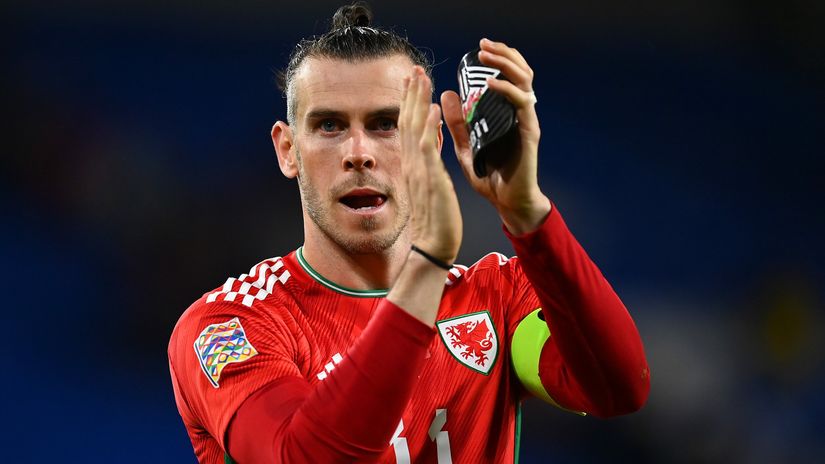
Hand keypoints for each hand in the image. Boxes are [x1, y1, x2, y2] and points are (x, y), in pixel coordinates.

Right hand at [400, 66, 462, 262]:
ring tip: (421, 77)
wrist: (433, 245)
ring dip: (417, 101)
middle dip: (411, 94)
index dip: (409, 104)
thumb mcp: (431, 187)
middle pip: (408, 122)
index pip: (409, 129)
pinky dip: (429, 126)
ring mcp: (419, 170)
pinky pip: (427, 147)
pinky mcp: (430, 178)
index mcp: (413, 166)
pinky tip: (432, 108)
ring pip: (415, 128)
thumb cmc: (435, 221)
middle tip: (414, 70)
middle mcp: (412, 164)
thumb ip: (429, 166)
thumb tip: (431, 149)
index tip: (412, 84)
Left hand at [442, 38, 550, 234]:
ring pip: (524, 82)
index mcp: (503, 114)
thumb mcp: (467, 146)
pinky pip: (522, 105)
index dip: (495, 59)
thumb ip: (457, 121)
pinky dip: (507, 91)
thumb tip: (446, 93)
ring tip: (488, 56)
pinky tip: (491, 85)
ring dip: (506, 64)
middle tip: (484, 45)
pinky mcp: (529, 134)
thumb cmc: (490, 177)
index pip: (505, 76)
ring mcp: (525, 122)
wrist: (507, 203)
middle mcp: (517, 114)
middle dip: (502, 54)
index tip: (479, 47)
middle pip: (518, 72)